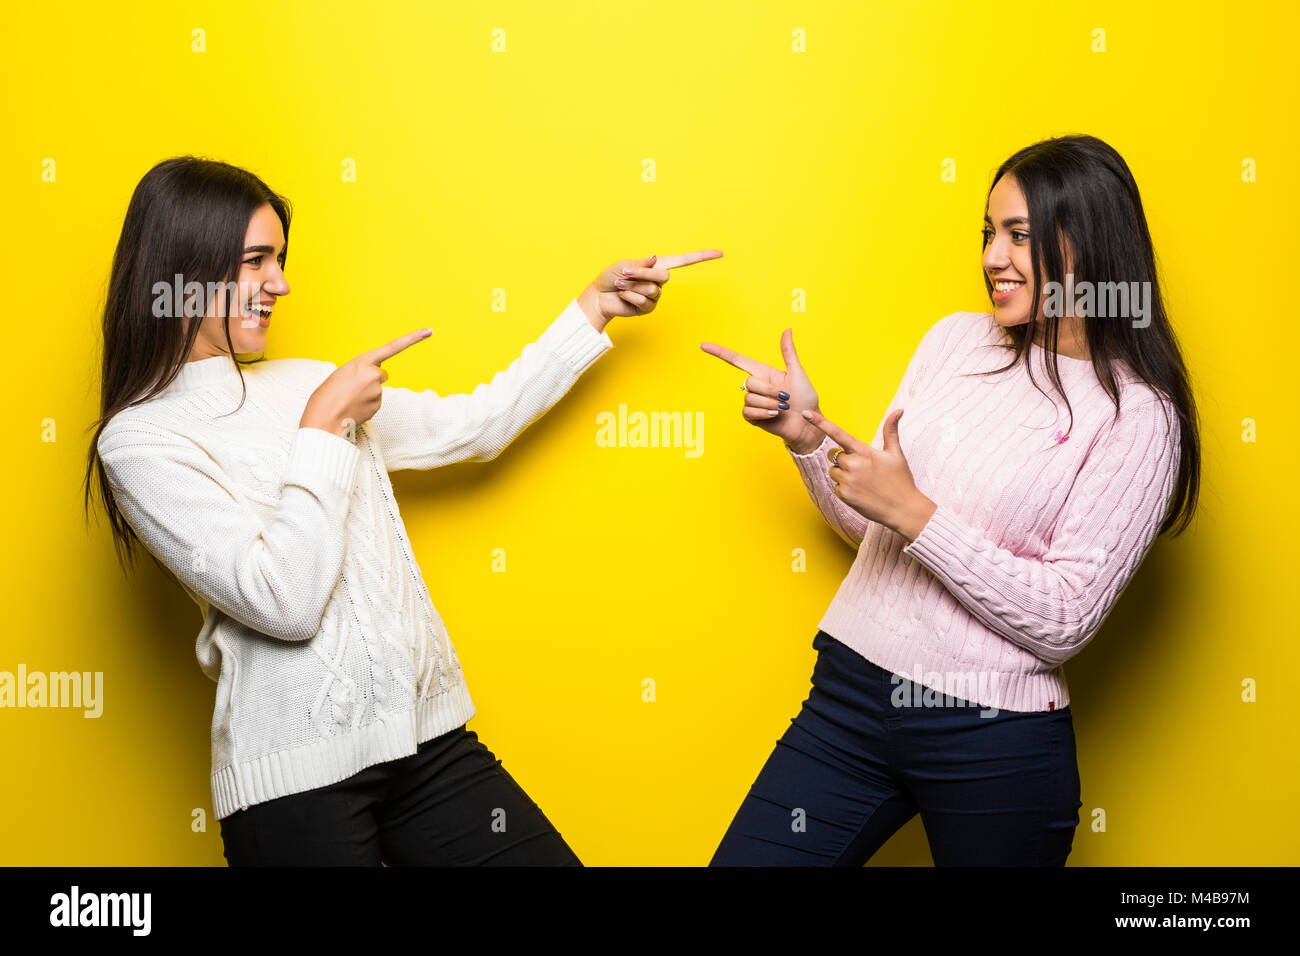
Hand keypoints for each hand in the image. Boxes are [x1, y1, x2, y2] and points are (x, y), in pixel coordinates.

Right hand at [301, 328, 432, 438]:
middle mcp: (373, 374)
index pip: (393, 347)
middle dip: (370, 380)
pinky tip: (352, 408)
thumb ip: (358, 372)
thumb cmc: (325, 397)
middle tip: (351, 389)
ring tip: (347, 400)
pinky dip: (366, 406)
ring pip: (376, 391)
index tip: (429, 332)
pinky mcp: (378, 406)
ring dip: (366, 395)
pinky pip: (375, 403)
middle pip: (381, 375)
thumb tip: (369, 381)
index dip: (413, 339)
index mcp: (361, 361)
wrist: (322, 421)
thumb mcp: (340, 375)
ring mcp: (377, 391)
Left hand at [577, 250, 723, 330]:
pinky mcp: (648, 308)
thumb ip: (641, 264)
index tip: (720, 254)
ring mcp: (655, 296)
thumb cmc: (611, 278)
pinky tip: (623, 297)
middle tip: (625, 275)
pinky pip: (645, 302)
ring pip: (652, 289)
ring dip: (633, 286)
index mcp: (657, 265)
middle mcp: (659, 280)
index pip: (684, 261)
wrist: (599, 297)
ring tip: (621, 286)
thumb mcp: (624, 265)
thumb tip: (654, 260)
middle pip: (663, 276)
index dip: (702, 257)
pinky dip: (630, 298)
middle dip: (642, 275)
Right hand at [699, 329, 822, 451]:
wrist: (806, 423)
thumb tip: (787, 330)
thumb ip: (788, 353)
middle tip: (785, 397)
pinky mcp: (752, 417)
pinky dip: (763, 413)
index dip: (719, 352)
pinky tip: (774, 415)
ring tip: (782, 408)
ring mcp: (753, 402)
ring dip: (769, 404)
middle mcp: (756, 386)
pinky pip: (748, 412)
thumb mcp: (797, 373)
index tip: (703, 346)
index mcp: (764, 373)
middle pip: (748, 382)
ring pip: (750, 398)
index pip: (736, 360)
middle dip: (769, 390)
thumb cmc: (805, 399)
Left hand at [801, 407, 934, 537]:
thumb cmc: (899, 479)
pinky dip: (845, 489)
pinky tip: (861, 492)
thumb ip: (890, 431)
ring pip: (833, 471)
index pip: (838, 433)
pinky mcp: (844, 495)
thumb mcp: (896, 453)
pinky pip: (836, 486)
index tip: (805, 414)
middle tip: (862, 468)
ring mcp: (847, 481)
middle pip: (833, 454)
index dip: (820, 423)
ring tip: (863, 481)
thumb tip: (899, 410)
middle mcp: (853, 464)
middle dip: (842, 459)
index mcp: (864, 451)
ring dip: (842, 474)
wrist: (902, 509)